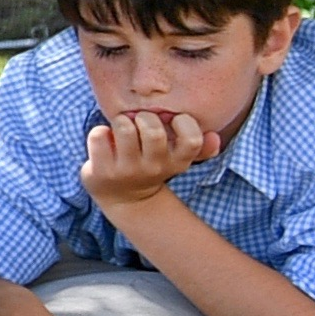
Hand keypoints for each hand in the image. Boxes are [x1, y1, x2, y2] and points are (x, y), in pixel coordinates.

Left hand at [84, 107, 226, 209]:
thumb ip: (200, 148)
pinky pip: (99, 136)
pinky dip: (100, 131)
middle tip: (138, 121)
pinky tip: (104, 138)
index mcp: (176, 162)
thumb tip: (215, 136)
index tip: (172, 120)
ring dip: (121, 121)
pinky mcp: (102, 170)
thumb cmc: (151, 167)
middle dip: (144, 117)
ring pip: (124, 129)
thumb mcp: (177, 160)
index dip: (183, 123)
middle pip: (153, 131)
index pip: (191, 140)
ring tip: (121, 127)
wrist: (124, 198)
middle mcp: (154, 167)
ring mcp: (127, 170)